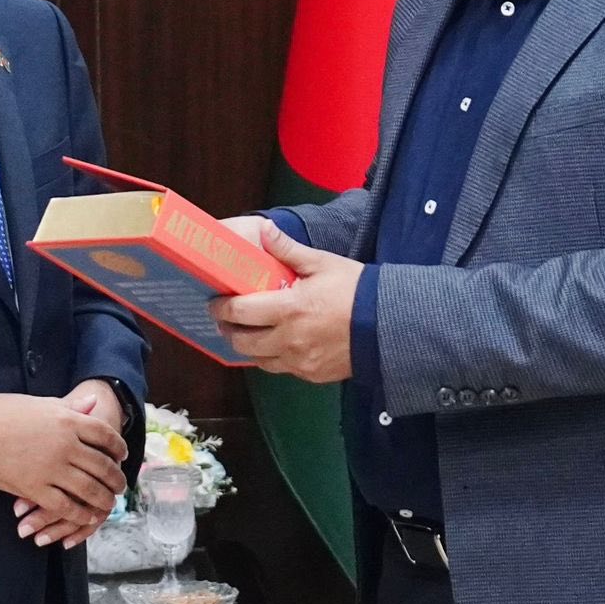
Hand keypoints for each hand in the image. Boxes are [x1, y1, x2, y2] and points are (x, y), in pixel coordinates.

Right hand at [12, 381, 125, 548]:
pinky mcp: (34, 488)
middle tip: (121, 485)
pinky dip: (80, 514)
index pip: (106, 436)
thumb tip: (94, 402)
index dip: (118, 447)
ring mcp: (51, 468)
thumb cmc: (2, 411)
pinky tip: (87, 516)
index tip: (122, 455)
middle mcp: (65, 445)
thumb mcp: (41, 403)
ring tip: (110, 503)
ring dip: (104, 498)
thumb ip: (71, 406)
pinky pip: (65, 506)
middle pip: (103, 465)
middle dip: (116, 478)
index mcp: (68, 420)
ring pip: (89, 489)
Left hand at [209, 219, 360, 383]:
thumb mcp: (322, 263)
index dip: (222, 307)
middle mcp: (289, 340)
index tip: (215, 300)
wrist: (388, 324)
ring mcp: (299, 361)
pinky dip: (272, 357)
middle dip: (229, 329)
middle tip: (226, 318)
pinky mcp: (310, 374)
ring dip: (248, 346)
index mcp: (289, 309)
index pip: (240, 312)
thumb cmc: (354, 289)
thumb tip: (263, 229)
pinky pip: (281, 368)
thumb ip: (287, 249)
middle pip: (242, 341)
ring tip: (247, 332)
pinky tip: (273, 344)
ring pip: (258, 359)